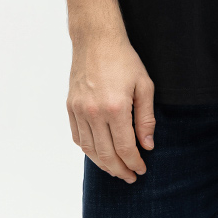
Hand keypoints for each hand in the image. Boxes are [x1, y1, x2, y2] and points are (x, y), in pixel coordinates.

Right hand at [66, 35, 155, 183]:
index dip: (134, 163)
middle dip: (120, 169)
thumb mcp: (144, 86)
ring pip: (90, 149)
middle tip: (130, 177)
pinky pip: (78, 137)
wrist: (96, 40)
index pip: (125, 148)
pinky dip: (88, 150)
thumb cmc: (124, 60)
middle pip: (106, 154)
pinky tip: (99, 154)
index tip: (141, 170)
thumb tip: (147, 145)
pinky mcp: (70, 106)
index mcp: (115, 108)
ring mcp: (79, 110)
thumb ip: (146, 119)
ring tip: (116, 170)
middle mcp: (94, 112)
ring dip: (103, 164)